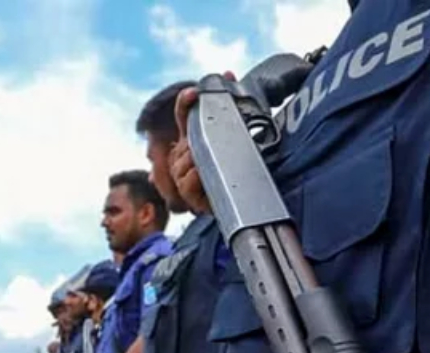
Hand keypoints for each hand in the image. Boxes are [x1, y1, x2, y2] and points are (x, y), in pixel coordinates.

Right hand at [172, 71, 237, 214]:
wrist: (248, 201)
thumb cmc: (239, 167)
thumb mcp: (236, 134)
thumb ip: (229, 107)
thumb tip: (228, 74)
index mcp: (194, 139)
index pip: (184, 115)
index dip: (186, 103)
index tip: (194, 92)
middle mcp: (185, 156)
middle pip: (183, 144)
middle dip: (196, 144)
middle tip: (213, 145)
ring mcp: (184, 177)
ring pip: (181, 164)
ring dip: (195, 163)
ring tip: (211, 166)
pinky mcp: (191, 198)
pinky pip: (187, 184)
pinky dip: (194, 179)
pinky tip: (202, 177)